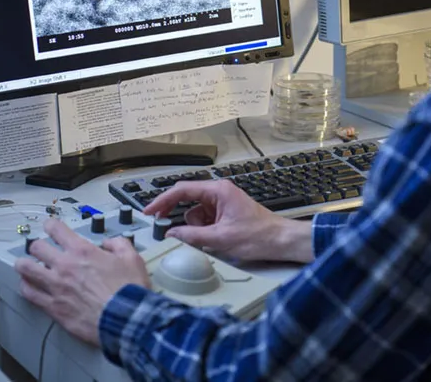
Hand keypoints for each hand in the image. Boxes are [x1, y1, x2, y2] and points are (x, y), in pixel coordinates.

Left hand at [14, 218, 149, 345]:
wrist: (125, 320)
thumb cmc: (128, 291)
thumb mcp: (132, 258)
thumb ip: (119, 244)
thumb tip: (109, 243)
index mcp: (82, 251)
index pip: (56, 229)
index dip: (51, 225)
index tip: (50, 227)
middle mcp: (65, 266)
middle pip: (36, 247)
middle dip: (37, 246)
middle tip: (40, 250)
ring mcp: (56, 287)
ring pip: (25, 269)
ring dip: (25, 265)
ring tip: (27, 266)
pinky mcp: (53, 307)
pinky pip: (30, 294)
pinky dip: (27, 288)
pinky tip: (30, 287)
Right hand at [143, 180, 313, 263]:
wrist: (281, 241)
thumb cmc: (260, 235)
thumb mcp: (221, 238)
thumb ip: (192, 236)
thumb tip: (171, 235)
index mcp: (218, 191)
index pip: (182, 189)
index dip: (162, 200)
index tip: (149, 210)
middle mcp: (219, 193)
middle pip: (186, 199)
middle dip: (175, 214)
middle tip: (160, 225)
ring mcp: (222, 203)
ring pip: (194, 212)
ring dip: (193, 226)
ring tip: (205, 239)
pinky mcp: (225, 214)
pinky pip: (204, 219)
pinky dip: (201, 230)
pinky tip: (210, 240)